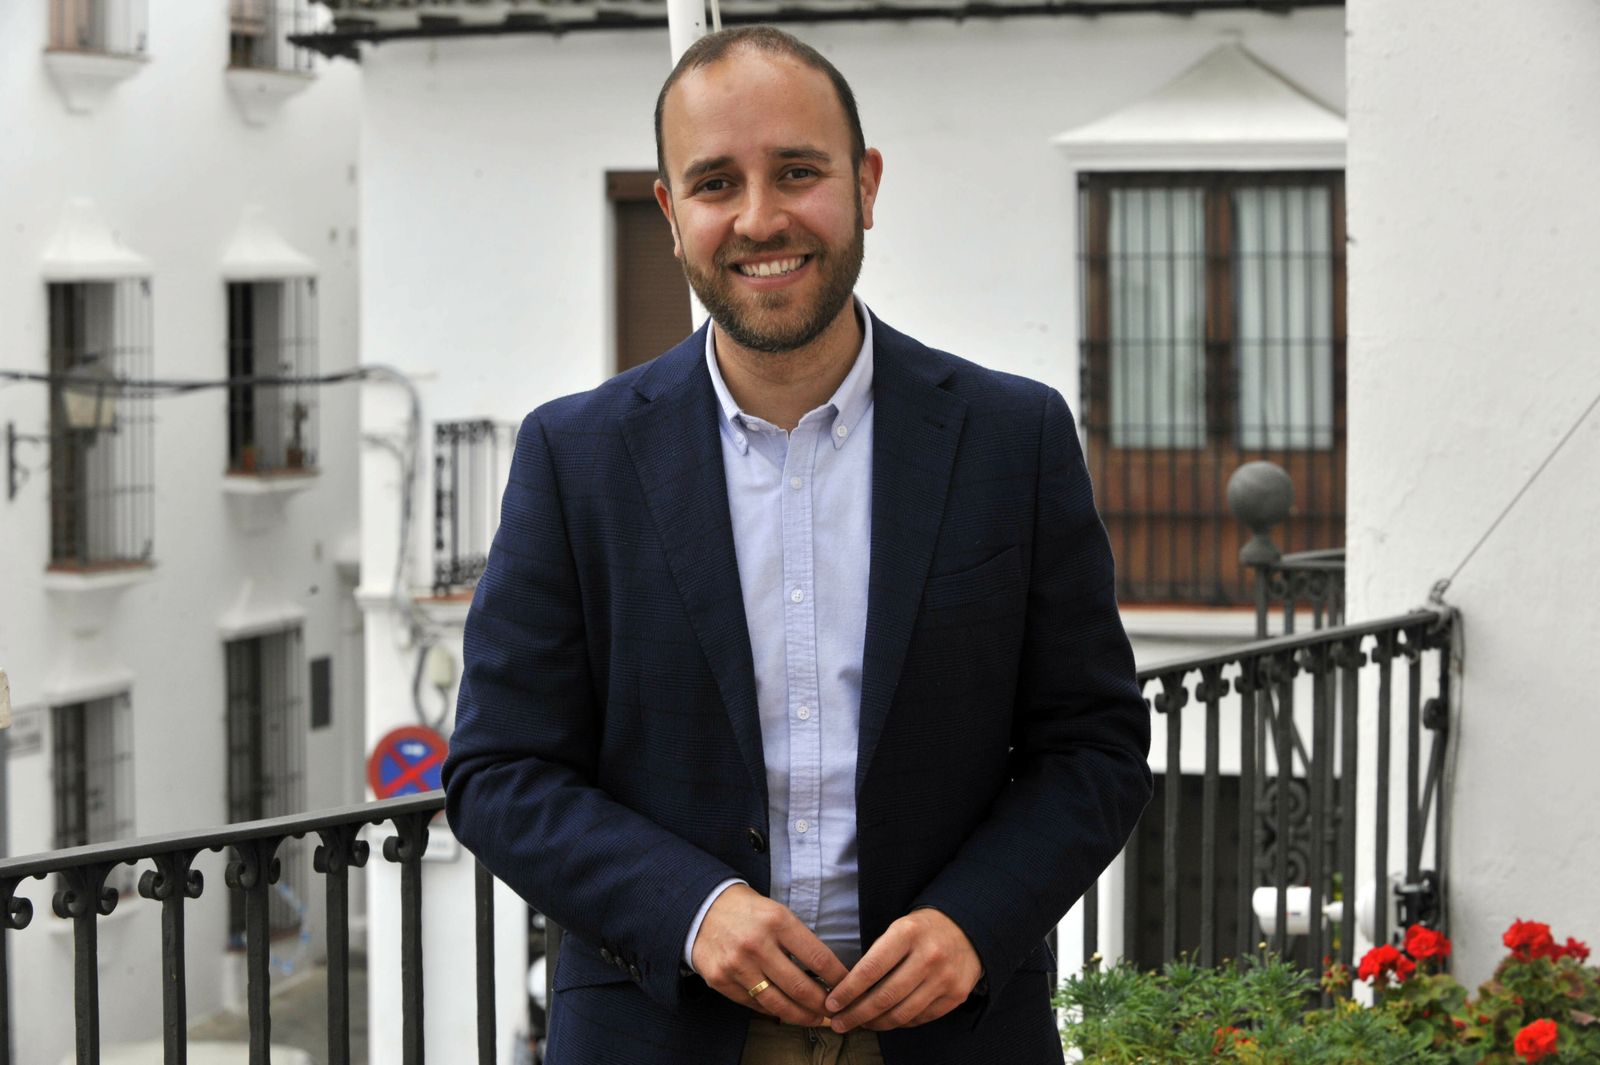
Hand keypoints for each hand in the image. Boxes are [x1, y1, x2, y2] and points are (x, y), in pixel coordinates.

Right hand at [690, 884, 850, 1025]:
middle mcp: (757, 944)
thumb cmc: (748, 911)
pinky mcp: (721, 980)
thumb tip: (826, 972)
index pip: (818, 957)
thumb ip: (798, 940)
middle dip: (822, 1004)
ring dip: (801, 1016)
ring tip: (815, 1019)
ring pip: (777, 1003)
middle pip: (800, 986)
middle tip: (835, 1011)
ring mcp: (737, 965)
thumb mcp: (777, 912)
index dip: (838, 977)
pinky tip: (785, 1012)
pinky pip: (754, 1005)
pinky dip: (773, 1011)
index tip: (848, 987)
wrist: (702, 908)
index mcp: (777, 921)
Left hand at [824, 908, 981, 1032]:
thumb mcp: (897, 929)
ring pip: (902, 1013)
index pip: (870, 969)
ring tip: (860, 1024)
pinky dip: (900, 1022)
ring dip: (876, 1024)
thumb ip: (876, 957)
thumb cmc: (921, 930)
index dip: (847, 991)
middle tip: (839, 1023)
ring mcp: (945, 978)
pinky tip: (887, 1020)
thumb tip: (846, 991)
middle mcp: (928, 956)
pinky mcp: (957, 995)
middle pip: (885, 997)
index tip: (832, 1004)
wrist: (966, 928)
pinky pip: (921, 1018)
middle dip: (856, 1014)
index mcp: (907, 933)